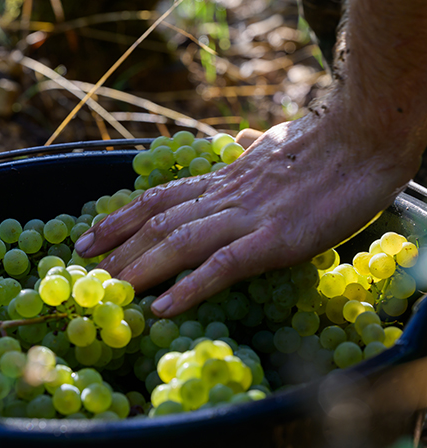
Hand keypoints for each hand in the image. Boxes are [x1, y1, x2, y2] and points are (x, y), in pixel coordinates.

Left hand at [75, 102, 416, 317]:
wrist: (362, 140)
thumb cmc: (323, 145)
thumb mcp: (278, 144)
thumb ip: (254, 147)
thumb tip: (242, 139)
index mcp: (223, 180)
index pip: (160, 197)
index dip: (121, 217)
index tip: (91, 235)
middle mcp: (225, 197)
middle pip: (159, 223)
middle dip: (119, 249)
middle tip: (85, 271)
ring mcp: (248, 218)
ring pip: (180, 243)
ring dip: (141, 269)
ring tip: (109, 291)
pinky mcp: (275, 240)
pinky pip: (224, 265)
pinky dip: (191, 287)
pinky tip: (164, 307)